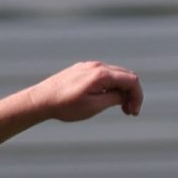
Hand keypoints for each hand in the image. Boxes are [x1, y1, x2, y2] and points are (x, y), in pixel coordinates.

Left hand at [24, 61, 141, 123]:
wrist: (39, 100)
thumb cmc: (64, 106)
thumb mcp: (93, 106)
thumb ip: (114, 98)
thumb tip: (126, 95)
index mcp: (102, 74)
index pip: (131, 80)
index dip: (137, 96)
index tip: (133, 112)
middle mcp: (97, 66)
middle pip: (125, 76)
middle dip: (131, 93)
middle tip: (129, 111)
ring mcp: (88, 66)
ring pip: (114, 75)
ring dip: (121, 89)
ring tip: (119, 107)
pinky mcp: (81, 69)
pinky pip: (102, 75)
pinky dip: (109, 85)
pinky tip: (106, 98)